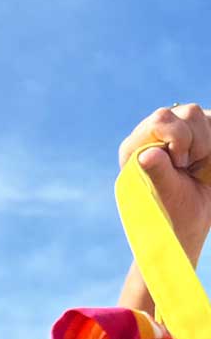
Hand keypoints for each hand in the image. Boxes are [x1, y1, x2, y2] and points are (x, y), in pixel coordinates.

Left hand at [119, 105, 210, 264]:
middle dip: (193, 141)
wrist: (188, 225)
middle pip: (184, 112)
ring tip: (194, 166)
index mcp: (135, 149)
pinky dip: (210, 141)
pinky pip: (210, 120)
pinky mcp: (193, 133)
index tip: (180, 165)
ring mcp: (173, 132)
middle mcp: (151, 136)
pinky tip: (202, 160)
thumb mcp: (165, 197)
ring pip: (197, 114)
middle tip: (187, 166)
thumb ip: (158, 173)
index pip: (159, 121)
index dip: (178, 139)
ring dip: (203, 142)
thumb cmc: (171, 216)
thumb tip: (147, 155)